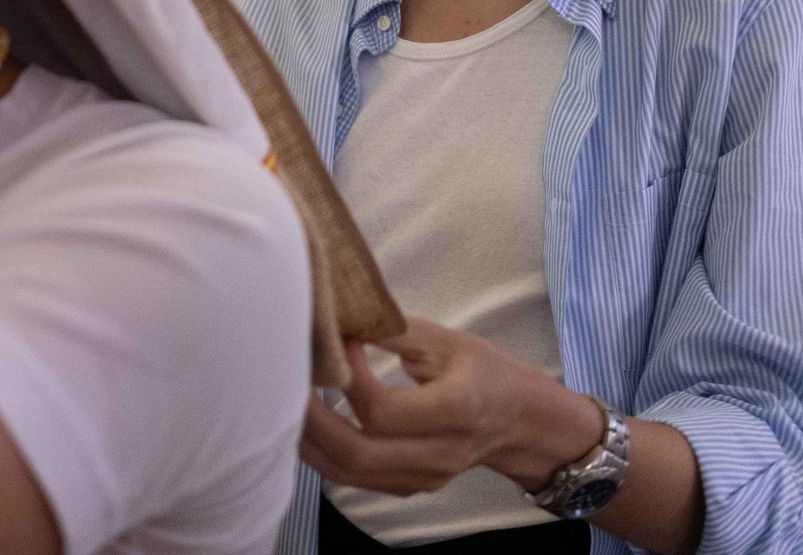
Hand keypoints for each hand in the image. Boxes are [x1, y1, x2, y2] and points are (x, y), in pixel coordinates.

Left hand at [301, 319, 604, 496]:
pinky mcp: (408, 487)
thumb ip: (396, 331)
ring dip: (309, 440)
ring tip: (282, 401)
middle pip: (357, 453)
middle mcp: (439, 454)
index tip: (340, 343)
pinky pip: (354, 479)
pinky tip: (305, 423)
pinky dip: (322, 453)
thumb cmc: (485, 373)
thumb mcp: (449, 341)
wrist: (520, 423)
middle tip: (284, 379)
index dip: (349, 379)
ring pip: (349, 473)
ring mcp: (423, 479)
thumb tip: (342, 316)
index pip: (383, 412)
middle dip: (311, 419)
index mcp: (456, 411)